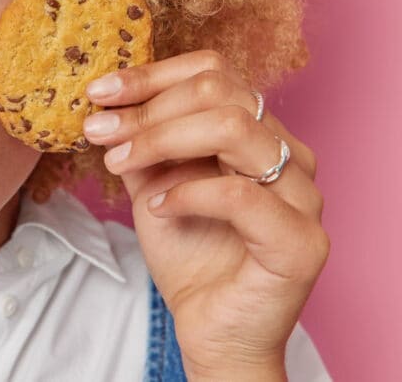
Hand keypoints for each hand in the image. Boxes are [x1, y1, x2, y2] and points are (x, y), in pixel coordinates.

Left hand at [81, 50, 328, 379]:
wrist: (212, 329)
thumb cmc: (189, 253)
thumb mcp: (153, 183)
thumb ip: (140, 141)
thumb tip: (106, 101)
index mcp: (260, 132)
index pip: (213, 72)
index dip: (151, 76)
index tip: (98, 92)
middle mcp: (289, 154)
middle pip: (221, 92)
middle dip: (148, 109)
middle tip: (99, 131)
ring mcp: (303, 196)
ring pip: (234, 128)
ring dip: (161, 140)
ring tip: (119, 164)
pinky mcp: (301, 242)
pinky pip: (240, 195)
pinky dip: (188, 192)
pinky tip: (158, 207)